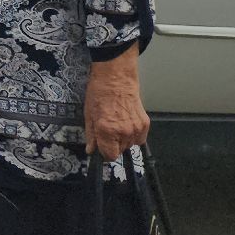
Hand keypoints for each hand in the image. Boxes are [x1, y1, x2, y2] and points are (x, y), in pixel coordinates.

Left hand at [85, 46, 150, 160]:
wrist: (116, 79)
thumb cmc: (100, 93)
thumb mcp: (89, 115)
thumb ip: (91, 136)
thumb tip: (91, 150)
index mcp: (107, 130)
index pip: (110, 156)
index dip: (104, 153)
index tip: (102, 148)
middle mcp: (124, 132)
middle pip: (120, 151)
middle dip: (112, 144)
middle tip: (107, 131)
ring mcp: (136, 128)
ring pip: (130, 145)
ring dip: (123, 140)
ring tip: (117, 124)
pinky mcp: (145, 124)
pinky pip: (140, 139)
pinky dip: (134, 135)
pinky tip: (126, 124)